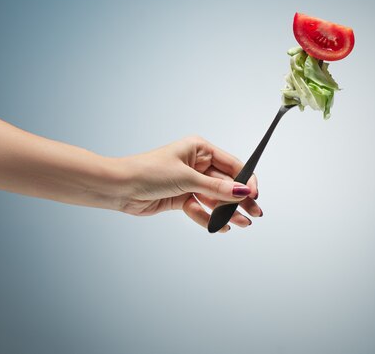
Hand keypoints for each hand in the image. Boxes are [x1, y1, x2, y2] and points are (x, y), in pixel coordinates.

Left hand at [114, 136, 261, 232]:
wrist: (119, 187)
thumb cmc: (148, 171)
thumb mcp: (187, 178)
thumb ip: (217, 188)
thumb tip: (243, 191)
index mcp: (200, 149)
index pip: (232, 165)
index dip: (246, 180)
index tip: (254, 194)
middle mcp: (197, 164)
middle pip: (226, 183)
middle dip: (240, 199)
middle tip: (255, 213)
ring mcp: (189, 182)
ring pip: (215, 198)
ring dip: (227, 212)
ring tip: (242, 224)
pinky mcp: (181, 198)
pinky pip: (201, 208)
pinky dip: (209, 218)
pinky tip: (219, 227)